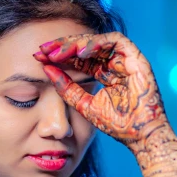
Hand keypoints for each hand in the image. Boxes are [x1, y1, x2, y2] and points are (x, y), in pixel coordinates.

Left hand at [33, 32, 168, 150]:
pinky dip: (98, 43)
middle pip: (85, 46)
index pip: (77, 58)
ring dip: (77, 43)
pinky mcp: (136, 57)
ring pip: (98, 40)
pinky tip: (81, 51)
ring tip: (58, 51)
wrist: (139, 136)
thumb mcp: (83, 105)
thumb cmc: (117, 125)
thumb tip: (46, 69)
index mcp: (102, 73)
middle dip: (63, 46)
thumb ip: (66, 88)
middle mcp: (113, 64)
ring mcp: (125, 59)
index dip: (58, 55)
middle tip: (43, 49)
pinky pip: (116, 41)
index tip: (38, 56)